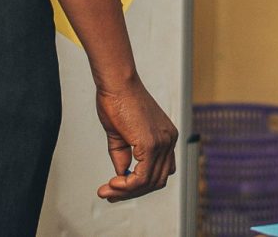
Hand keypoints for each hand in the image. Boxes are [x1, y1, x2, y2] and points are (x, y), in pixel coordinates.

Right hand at [94, 75, 178, 201]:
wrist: (116, 83)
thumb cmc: (118, 100)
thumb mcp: (120, 135)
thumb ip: (124, 156)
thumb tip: (122, 176)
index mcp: (166, 136)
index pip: (160, 170)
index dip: (140, 183)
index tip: (118, 186)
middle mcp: (169, 140)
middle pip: (157, 180)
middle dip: (132, 191)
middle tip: (111, 194)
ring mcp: (163, 143)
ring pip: (149, 182)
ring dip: (126, 191)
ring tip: (108, 190)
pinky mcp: (151, 145)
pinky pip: (142, 178)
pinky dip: (127, 186)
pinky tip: (113, 184)